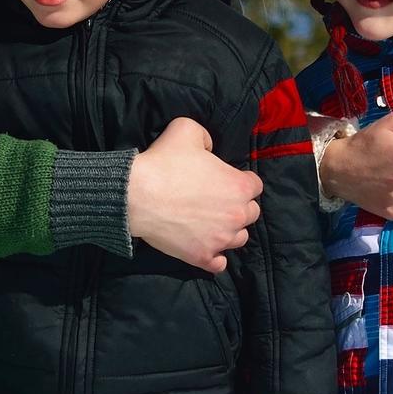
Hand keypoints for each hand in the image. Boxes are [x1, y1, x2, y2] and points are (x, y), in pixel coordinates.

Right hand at [128, 118, 257, 273]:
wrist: (137, 195)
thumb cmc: (164, 162)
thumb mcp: (186, 129)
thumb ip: (205, 137)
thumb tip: (209, 149)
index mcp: (239, 186)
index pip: (255, 185)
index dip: (241, 180)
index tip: (226, 179)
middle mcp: (237, 215)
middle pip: (251, 213)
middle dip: (238, 206)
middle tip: (217, 200)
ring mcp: (220, 240)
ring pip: (239, 239)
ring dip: (230, 230)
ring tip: (212, 224)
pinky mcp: (202, 257)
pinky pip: (219, 264)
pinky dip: (216, 257)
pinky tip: (206, 246)